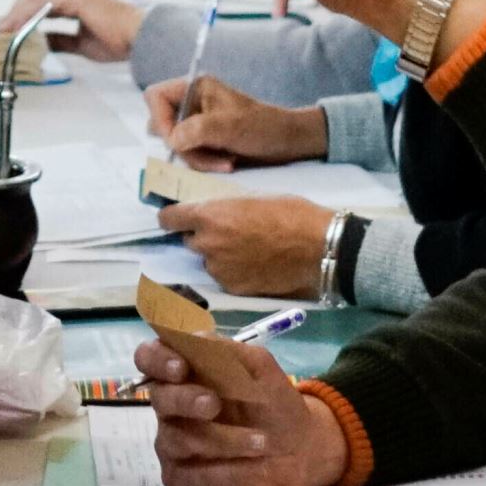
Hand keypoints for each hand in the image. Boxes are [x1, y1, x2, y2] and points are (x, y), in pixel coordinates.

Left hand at [0, 0, 143, 60]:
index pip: (41, 0)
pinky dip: (27, 15)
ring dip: (17, 13)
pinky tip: (17, 26)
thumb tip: (44, 42)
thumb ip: (62, 39)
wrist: (139, 38)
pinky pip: (44, 4)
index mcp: (75, 0)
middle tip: (1, 27)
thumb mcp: (81, 43)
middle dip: (15, 11)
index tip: (8, 26)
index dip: (22, 12)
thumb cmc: (119, 40)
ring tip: (3, 29)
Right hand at [140, 334, 350, 485]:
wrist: (302, 452)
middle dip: (186, 399)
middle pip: (159, 399)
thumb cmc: (275, 407)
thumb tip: (196, 338)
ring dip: (223, 439)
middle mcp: (172, 409)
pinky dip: (226, 472)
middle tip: (214, 405)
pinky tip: (253, 470)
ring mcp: (173, 446)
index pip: (149, 358)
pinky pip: (193, 477)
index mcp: (185, 375)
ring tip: (263, 442)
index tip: (180, 367)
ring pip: (180, 440)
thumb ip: (230, 353)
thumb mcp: (263, 372)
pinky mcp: (183, 481)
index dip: (157, 360)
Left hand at [154, 193, 332, 297]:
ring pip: (207, 261)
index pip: (168, 219)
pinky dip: (233, 273)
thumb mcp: (253, 198)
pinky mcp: (232, 288)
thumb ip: (225, 207)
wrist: (318, 248)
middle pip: (189, 241)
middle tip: (228, 233)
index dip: (173, 218)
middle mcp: (207, 244)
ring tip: (247, 251)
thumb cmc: (292, 214)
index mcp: (209, 215)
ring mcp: (218, 269)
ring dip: (218, 256)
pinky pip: (223, 278)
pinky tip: (255, 266)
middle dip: (202, 237)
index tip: (178, 219)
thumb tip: (211, 210)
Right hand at [157, 77, 328, 167]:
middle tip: (204, 153)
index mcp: (195, 87)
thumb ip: (197, 130)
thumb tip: (172, 141)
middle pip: (162, 125)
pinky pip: (188, 156)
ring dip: (196, 158)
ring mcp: (196, 123)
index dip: (160, 120)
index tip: (176, 142)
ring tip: (223, 161)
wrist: (286, 142)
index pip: (155, 97)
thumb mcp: (230, 126)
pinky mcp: (203, 141)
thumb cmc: (263, 126)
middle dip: (182, 146)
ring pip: (175, 145)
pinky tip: (225, 163)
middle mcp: (191, 103)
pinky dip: (204, 163)